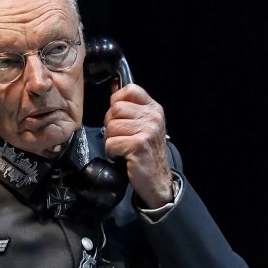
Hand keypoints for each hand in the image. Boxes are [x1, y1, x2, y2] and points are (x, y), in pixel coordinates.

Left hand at [103, 82, 173, 208]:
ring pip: (111, 126)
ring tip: (123, 148)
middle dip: (111, 125)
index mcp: (154, 109)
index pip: (130, 90)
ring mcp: (147, 130)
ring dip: (111, 140)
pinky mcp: (138, 145)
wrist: (157, 180)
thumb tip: (114, 86)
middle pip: (115, 109)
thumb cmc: (147, 154)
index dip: (117, 101)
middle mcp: (153, 117)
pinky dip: (112, 152)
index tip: (118, 116)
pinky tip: (123, 156)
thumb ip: (130, 107)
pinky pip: (111, 143)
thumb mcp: (143, 125)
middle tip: (120, 137)